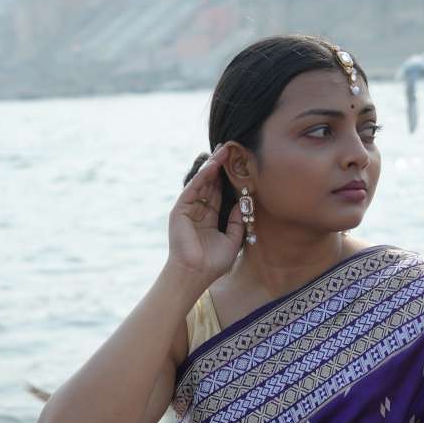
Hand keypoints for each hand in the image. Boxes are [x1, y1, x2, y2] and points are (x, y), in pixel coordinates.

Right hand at [167, 144, 244, 284]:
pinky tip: (212, 165)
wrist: (195, 274)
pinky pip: (192, 189)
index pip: (219, 193)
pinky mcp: (179, 210)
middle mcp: (197, 211)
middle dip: (219, 167)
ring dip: (212, 166)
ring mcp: (187, 210)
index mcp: (209, 218)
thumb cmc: (213, 263)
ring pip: (201, 183)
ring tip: (223, 151)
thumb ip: (237, 221)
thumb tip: (243, 204)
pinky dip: (202, 176)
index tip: (237, 164)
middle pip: (210, 184)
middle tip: (229, 148)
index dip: (227, 179)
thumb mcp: (232, 240)